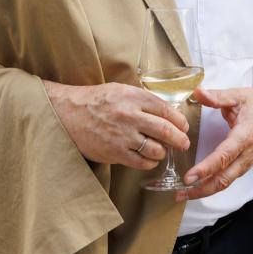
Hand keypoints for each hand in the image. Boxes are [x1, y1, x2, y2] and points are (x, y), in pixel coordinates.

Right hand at [42, 81, 189, 169]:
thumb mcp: (121, 90)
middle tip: (184, 142)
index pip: (166, 110)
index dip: (180, 120)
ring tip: (162, 150)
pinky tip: (149, 159)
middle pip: (166, 130)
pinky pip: (141, 162)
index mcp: (134, 97)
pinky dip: (150, 162)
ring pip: (156, 149)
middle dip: (180, 139)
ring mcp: (123, 136)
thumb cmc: (96, 100)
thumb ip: (143, 99)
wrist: (68, 113)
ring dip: (163, 152)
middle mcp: (130, 116)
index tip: (184, 126)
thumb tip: (166, 111)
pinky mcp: (115, 152)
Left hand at [179, 86, 252, 199]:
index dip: (206, 168)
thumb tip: (197, 92)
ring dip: (206, 190)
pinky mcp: (246, 163)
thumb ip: (217, 96)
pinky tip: (201, 187)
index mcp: (245, 135)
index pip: (224, 156)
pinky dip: (215, 185)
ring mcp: (248, 160)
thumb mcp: (238, 95)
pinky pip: (230, 178)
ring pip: (227, 182)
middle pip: (225, 178)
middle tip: (181, 193)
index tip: (189, 177)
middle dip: (202, 189)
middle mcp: (248, 153)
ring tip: (185, 194)